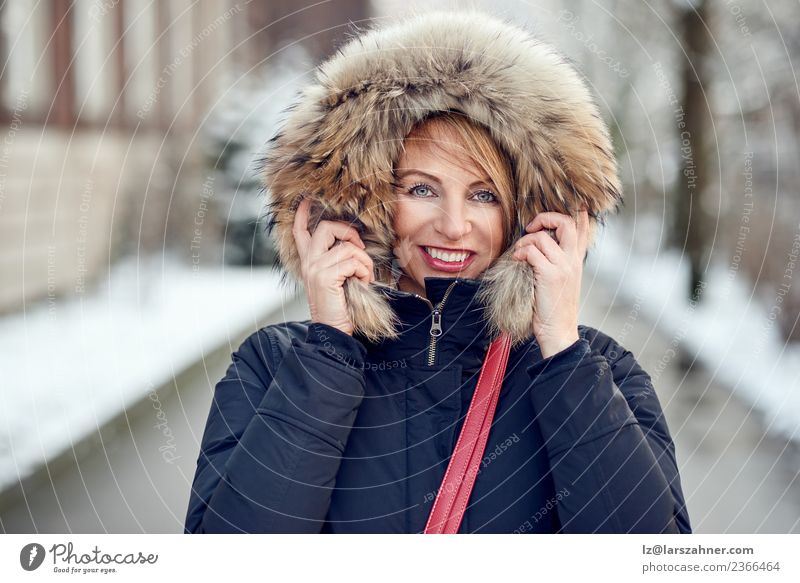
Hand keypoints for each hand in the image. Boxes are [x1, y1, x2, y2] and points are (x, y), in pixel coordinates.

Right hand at [292, 198, 374, 335]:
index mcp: (308, 261)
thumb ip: (336, 260)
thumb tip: (353, 243)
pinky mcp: (325, 277)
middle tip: (360, 249)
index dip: (302, 213)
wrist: (333, 331)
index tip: (307, 199)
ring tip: (365, 276)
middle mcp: (308, 262)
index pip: (299, 231)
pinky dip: (364, 271)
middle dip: (349, 232)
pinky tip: (363, 282)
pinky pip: (353, 262)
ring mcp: (315, 268)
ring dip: (364, 261)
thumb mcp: (335, 278)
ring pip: (347, 247)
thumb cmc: (339, 305)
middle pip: (326, 227)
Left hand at [511, 208, 588, 357]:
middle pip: (567, 222)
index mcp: (576, 260)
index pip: (583, 227)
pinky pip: (532, 251)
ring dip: (525, 241)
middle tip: (531, 228)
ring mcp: (563, 267)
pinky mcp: (550, 275)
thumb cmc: (553, 308)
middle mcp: (573, 261)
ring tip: (519, 253)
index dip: (577, 211)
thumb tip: (537, 246)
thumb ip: (554, 262)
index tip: (568, 203)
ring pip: (543, 236)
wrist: (559, 332)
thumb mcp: (560, 281)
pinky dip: (521, 252)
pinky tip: (518, 261)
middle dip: (545, 217)